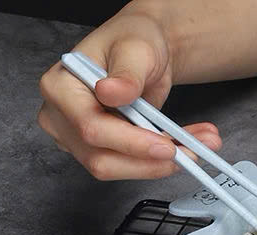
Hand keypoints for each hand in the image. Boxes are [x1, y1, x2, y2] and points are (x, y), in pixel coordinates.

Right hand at [38, 5, 221, 179]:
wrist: (142, 54)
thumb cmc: (132, 42)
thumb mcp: (135, 48)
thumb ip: (127, 73)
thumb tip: (111, 93)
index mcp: (60, 87)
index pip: (90, 128)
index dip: (130, 143)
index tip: (166, 147)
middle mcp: (63, 117)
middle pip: (102, 159)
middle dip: (150, 162)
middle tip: (190, 152)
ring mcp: (79, 138)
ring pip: (118, 170)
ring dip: (161, 166)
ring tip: (196, 148)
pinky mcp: (101, 151)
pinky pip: (131, 167)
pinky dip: (161, 163)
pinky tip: (185, 149)